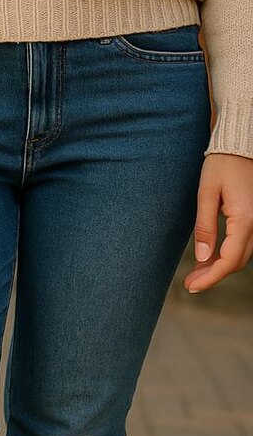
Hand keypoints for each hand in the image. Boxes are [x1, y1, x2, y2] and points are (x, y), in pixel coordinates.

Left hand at [185, 152, 252, 291]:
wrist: (240, 147)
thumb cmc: (221, 166)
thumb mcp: (206, 194)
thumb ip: (205, 227)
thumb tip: (202, 257)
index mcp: (245, 220)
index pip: (229, 260)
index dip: (210, 277)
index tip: (191, 287)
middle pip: (238, 262)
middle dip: (213, 275)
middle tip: (189, 284)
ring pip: (242, 255)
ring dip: (220, 267)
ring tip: (195, 274)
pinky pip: (243, 244)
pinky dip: (227, 255)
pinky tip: (208, 258)